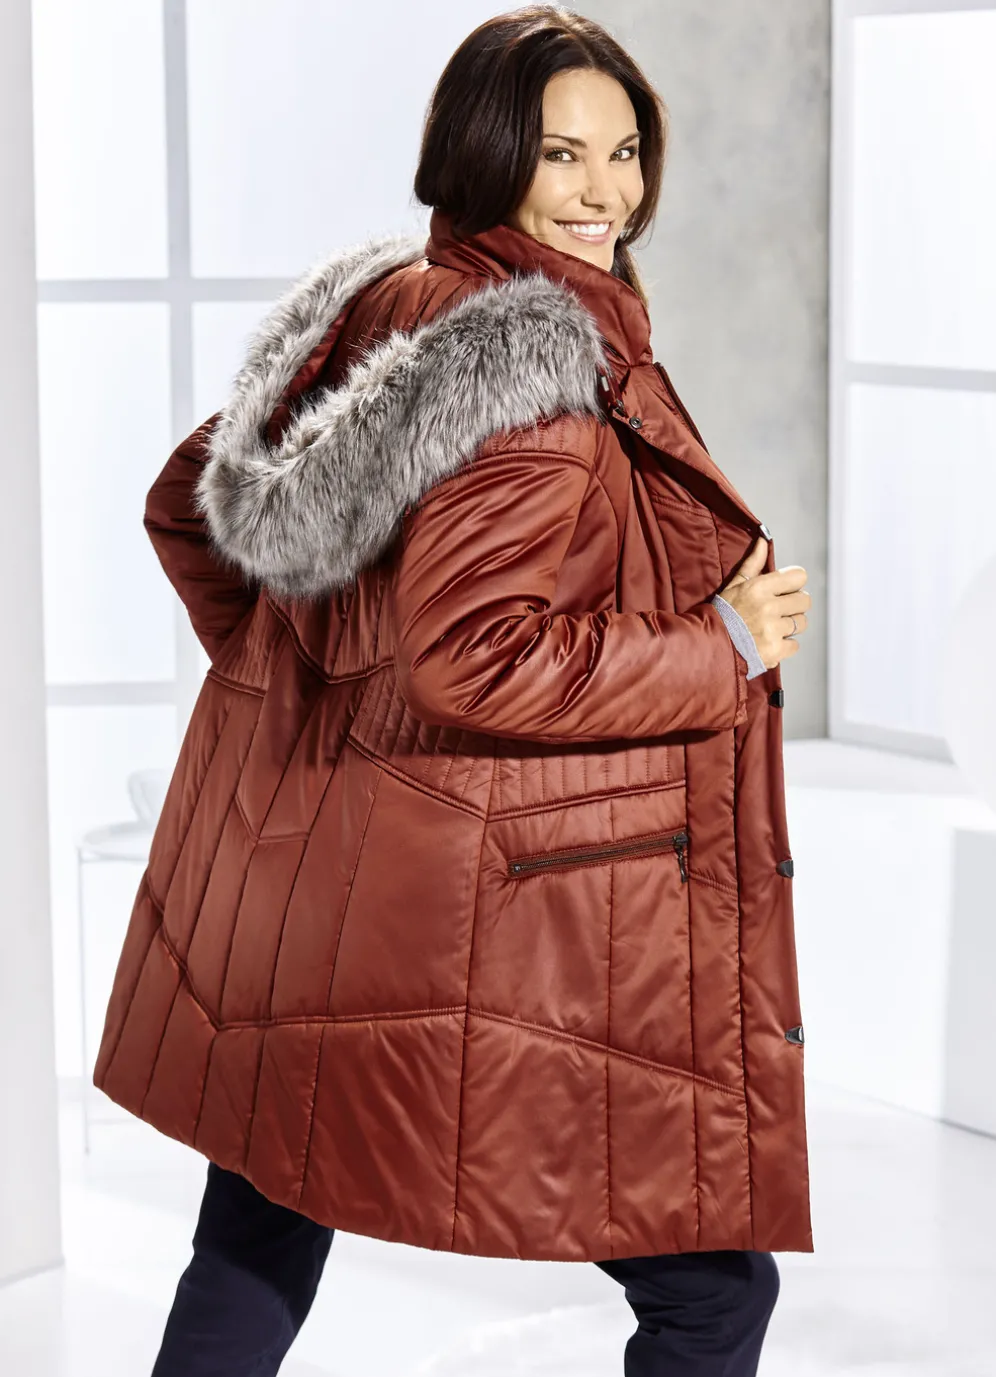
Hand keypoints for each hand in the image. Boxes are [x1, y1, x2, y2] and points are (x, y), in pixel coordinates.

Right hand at [718, 537, 810, 668]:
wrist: (708, 645)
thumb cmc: (722, 613)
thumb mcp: (734, 585)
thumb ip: (753, 564)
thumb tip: (763, 541)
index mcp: (759, 587)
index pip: (799, 577)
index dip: (793, 583)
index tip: (785, 589)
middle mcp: (768, 607)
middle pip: (805, 601)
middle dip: (794, 605)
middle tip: (779, 610)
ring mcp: (773, 630)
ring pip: (801, 623)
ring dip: (790, 625)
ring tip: (773, 627)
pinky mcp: (774, 651)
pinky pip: (794, 645)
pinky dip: (785, 646)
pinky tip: (770, 642)